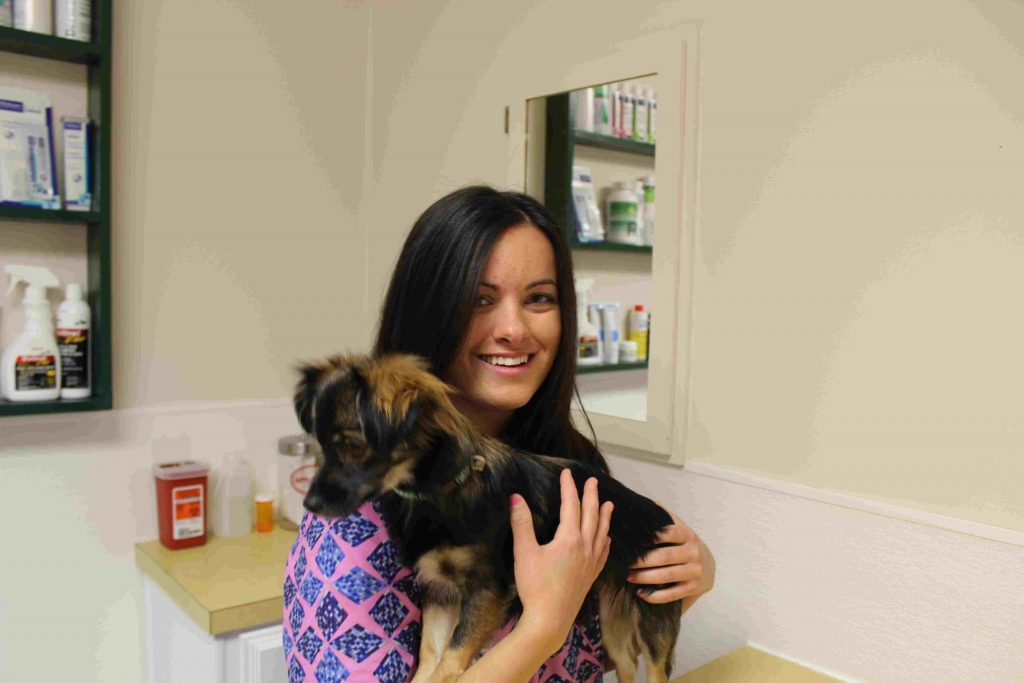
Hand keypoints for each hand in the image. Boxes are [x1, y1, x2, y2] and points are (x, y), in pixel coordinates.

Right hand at [509, 469, 613, 650]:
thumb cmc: (535, 586)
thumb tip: (516, 497)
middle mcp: (585, 547)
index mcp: (569, 538)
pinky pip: (603, 553)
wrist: (550, 620)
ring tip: (609, 504)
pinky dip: (605, 541)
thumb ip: (522, 523)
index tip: (568, 473)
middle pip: (591, 515)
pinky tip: (606, 539)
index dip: (569, 487)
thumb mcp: (524, 552)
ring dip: (604, 516)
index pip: (571, 505)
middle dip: (592, 496)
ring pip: (602, 533)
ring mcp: (590, 563)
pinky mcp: (591, 577)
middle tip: (593, 481)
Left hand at [628, 503, 714, 603]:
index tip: (633, 541)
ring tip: (629, 577)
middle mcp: (693, 552)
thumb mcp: (680, 529)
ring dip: (646, 578)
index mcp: (688, 535)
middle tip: (626, 564)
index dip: (651, 537)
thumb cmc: (687, 545)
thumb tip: (649, 504)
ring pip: (667, 575)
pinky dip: (655, 595)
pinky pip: (672, 593)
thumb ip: (666, 518)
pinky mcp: (692, 588)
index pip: (669, 533)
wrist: (709, 566)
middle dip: (643, 561)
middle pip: (665, 557)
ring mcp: (694, 571)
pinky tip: (641, 593)